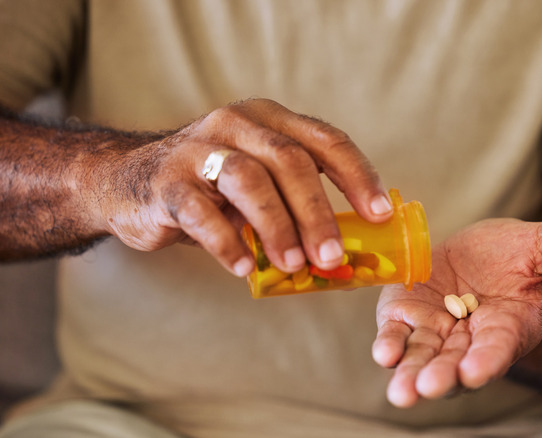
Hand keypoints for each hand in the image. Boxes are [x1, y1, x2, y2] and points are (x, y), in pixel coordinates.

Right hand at [88, 99, 392, 275]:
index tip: (379, 213)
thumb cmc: (212, 189)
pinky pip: (201, 212)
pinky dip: (226, 242)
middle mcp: (238, 124)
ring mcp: (199, 148)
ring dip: (277, 227)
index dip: (358, 176)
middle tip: (333, 256)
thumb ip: (295, 205)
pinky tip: (242, 268)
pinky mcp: (168, 180)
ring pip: (249, 180)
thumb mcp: (259, 184)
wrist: (129, 182)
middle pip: (291, 162)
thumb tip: (346, 254)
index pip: (327, 141)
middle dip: (318, 213)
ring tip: (293, 265)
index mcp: (271, 121)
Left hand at [372, 218, 541, 406]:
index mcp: (510, 327)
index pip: (498, 348)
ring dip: (411, 373)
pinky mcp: (408, 313)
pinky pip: (398, 333)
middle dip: (442, 377)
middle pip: (455, 364)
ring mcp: (437, 329)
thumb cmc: (526, 253)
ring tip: (402, 391)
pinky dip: (390, 343)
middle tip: (427, 388)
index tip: (475, 370)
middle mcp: (471, 338)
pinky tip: (384, 352)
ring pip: (423, 357)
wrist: (486, 249)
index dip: (487, 360)